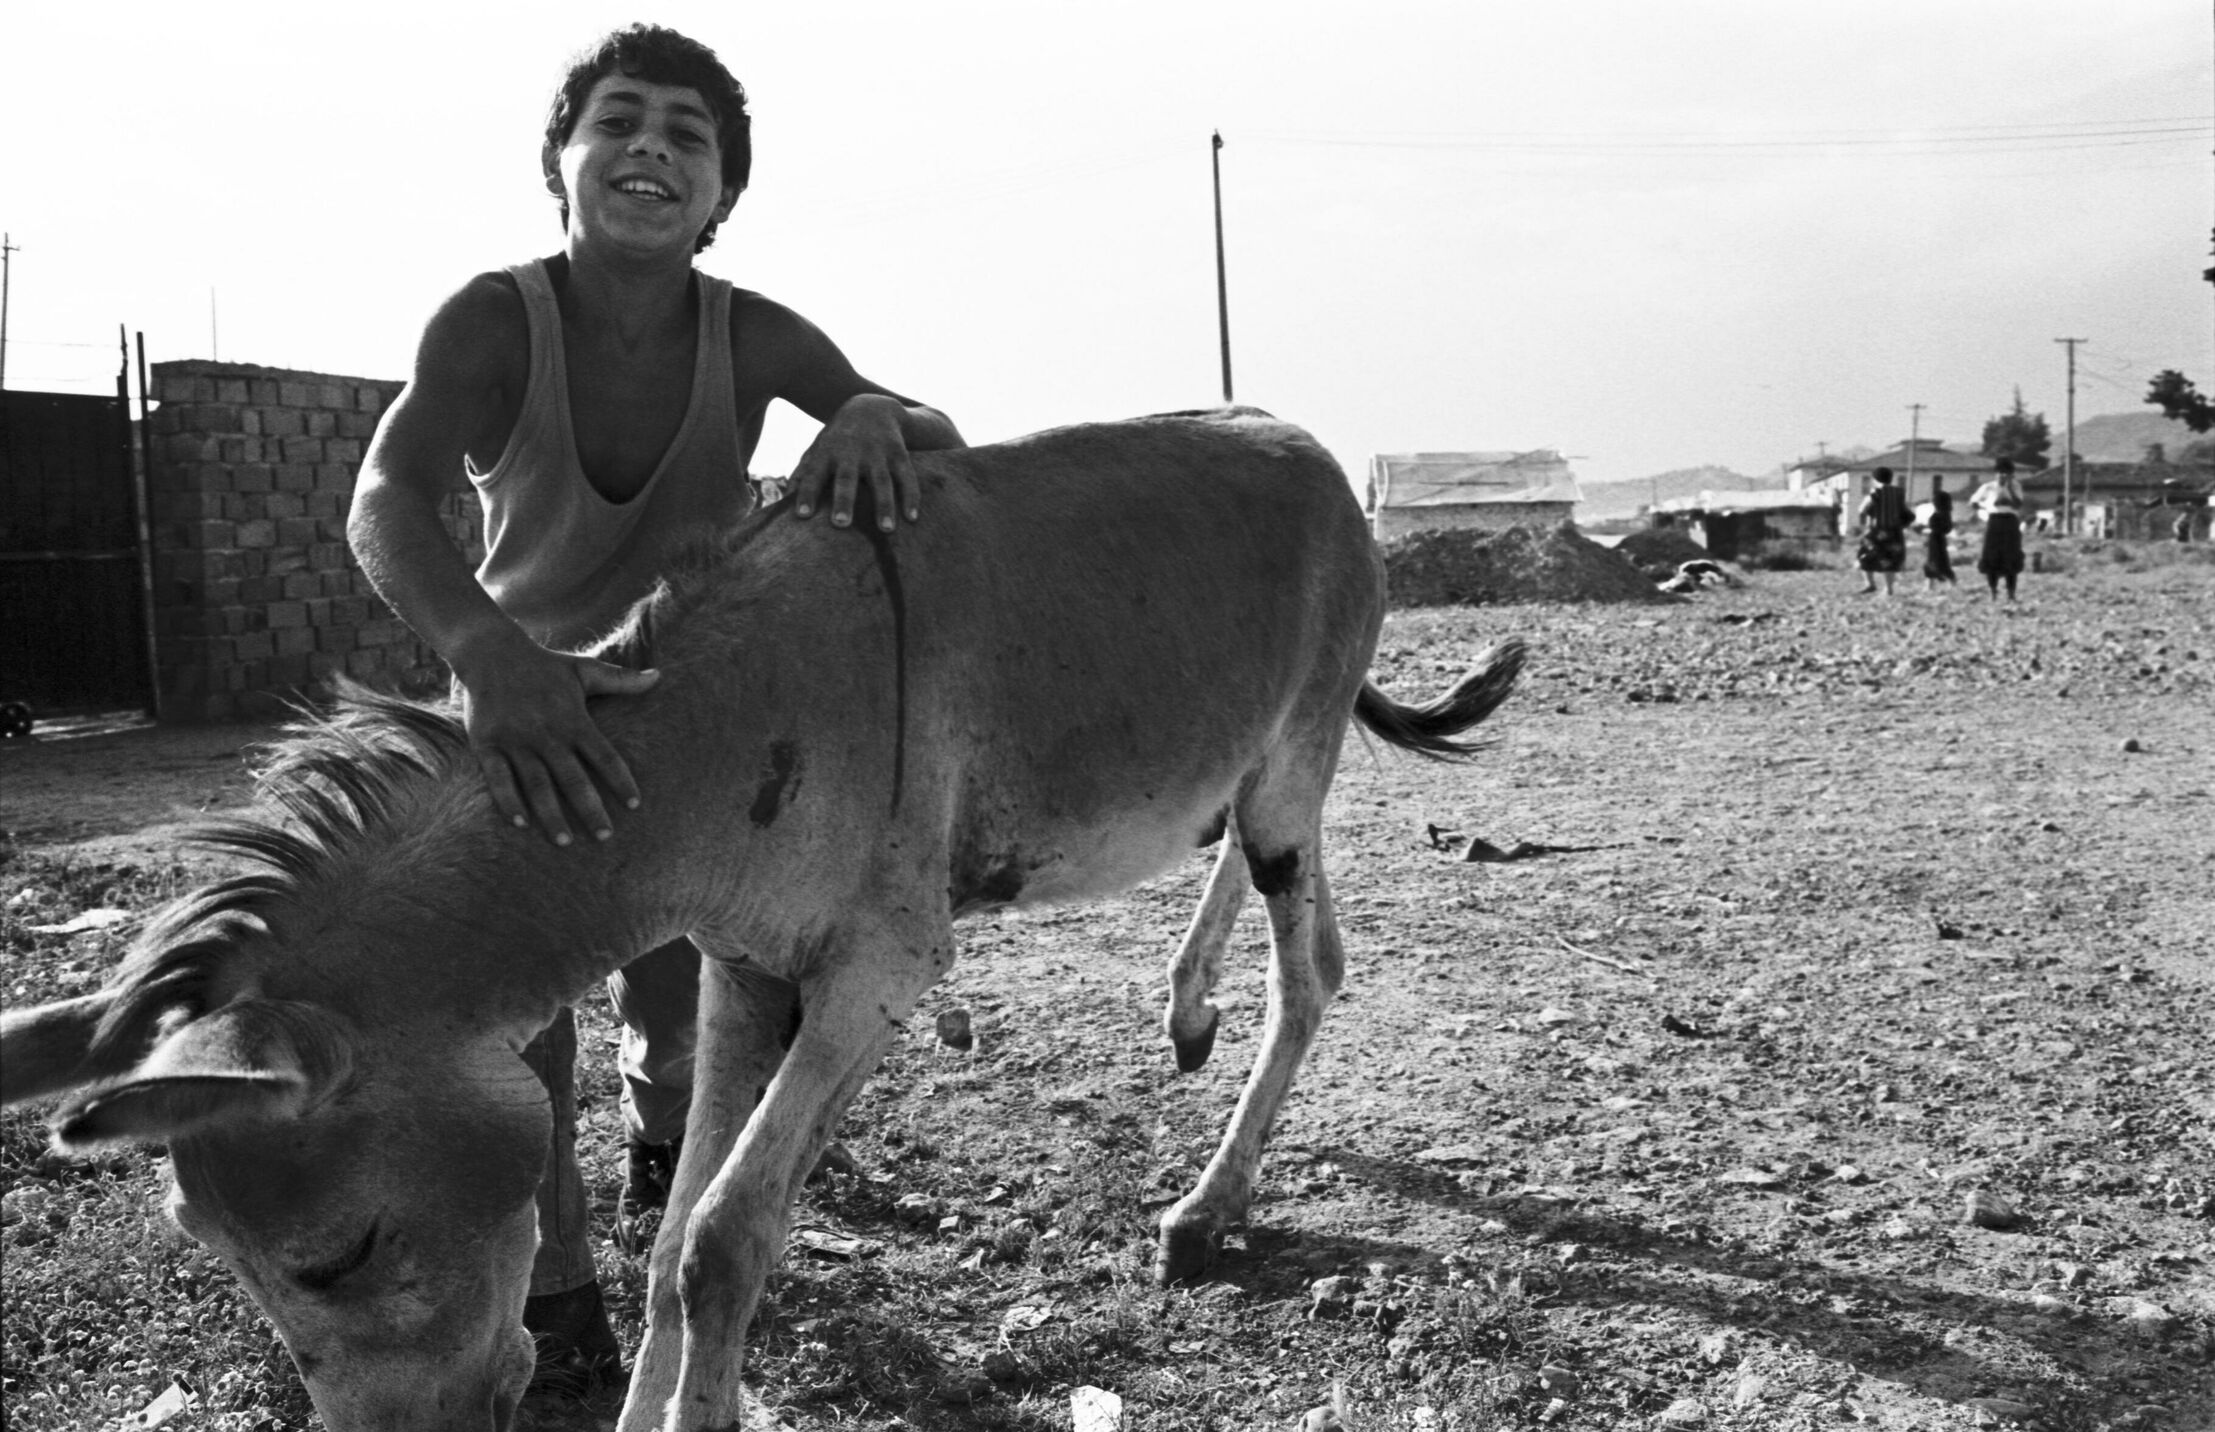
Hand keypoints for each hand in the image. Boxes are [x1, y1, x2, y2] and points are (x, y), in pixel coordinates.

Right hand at [454, 638, 659, 845]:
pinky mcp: (487, 744)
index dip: (620, 780)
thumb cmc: (545, 666)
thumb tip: (660, 676)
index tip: (635, 805)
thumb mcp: (585, 669)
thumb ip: (622, 680)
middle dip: (589, 808)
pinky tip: (520, 825)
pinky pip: (498, 778)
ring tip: (564, 842)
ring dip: (550, 814)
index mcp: (574, 719)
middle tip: (604, 836)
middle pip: (573, 777)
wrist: (490, 652)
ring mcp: (516, 740)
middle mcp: (547, 733)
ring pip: (536, 784)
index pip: (604, 755)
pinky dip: (507, 801)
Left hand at [788, 394, 918, 531]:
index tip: (802, 516)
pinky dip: (911, 497)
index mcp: (827, 452)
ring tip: (886, 530)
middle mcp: (852, 452)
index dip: (808, 494)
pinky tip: (912, 519)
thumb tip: (782, 499)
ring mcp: (878, 452)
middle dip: (844, 500)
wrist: (873, 407)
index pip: (814, 474)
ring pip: (882, 480)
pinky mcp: (899, 453)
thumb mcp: (818, 448)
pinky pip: (907, 477)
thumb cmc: (839, 438)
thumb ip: (804, 472)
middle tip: (840, 523)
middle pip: (847, 478)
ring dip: (884, 505)